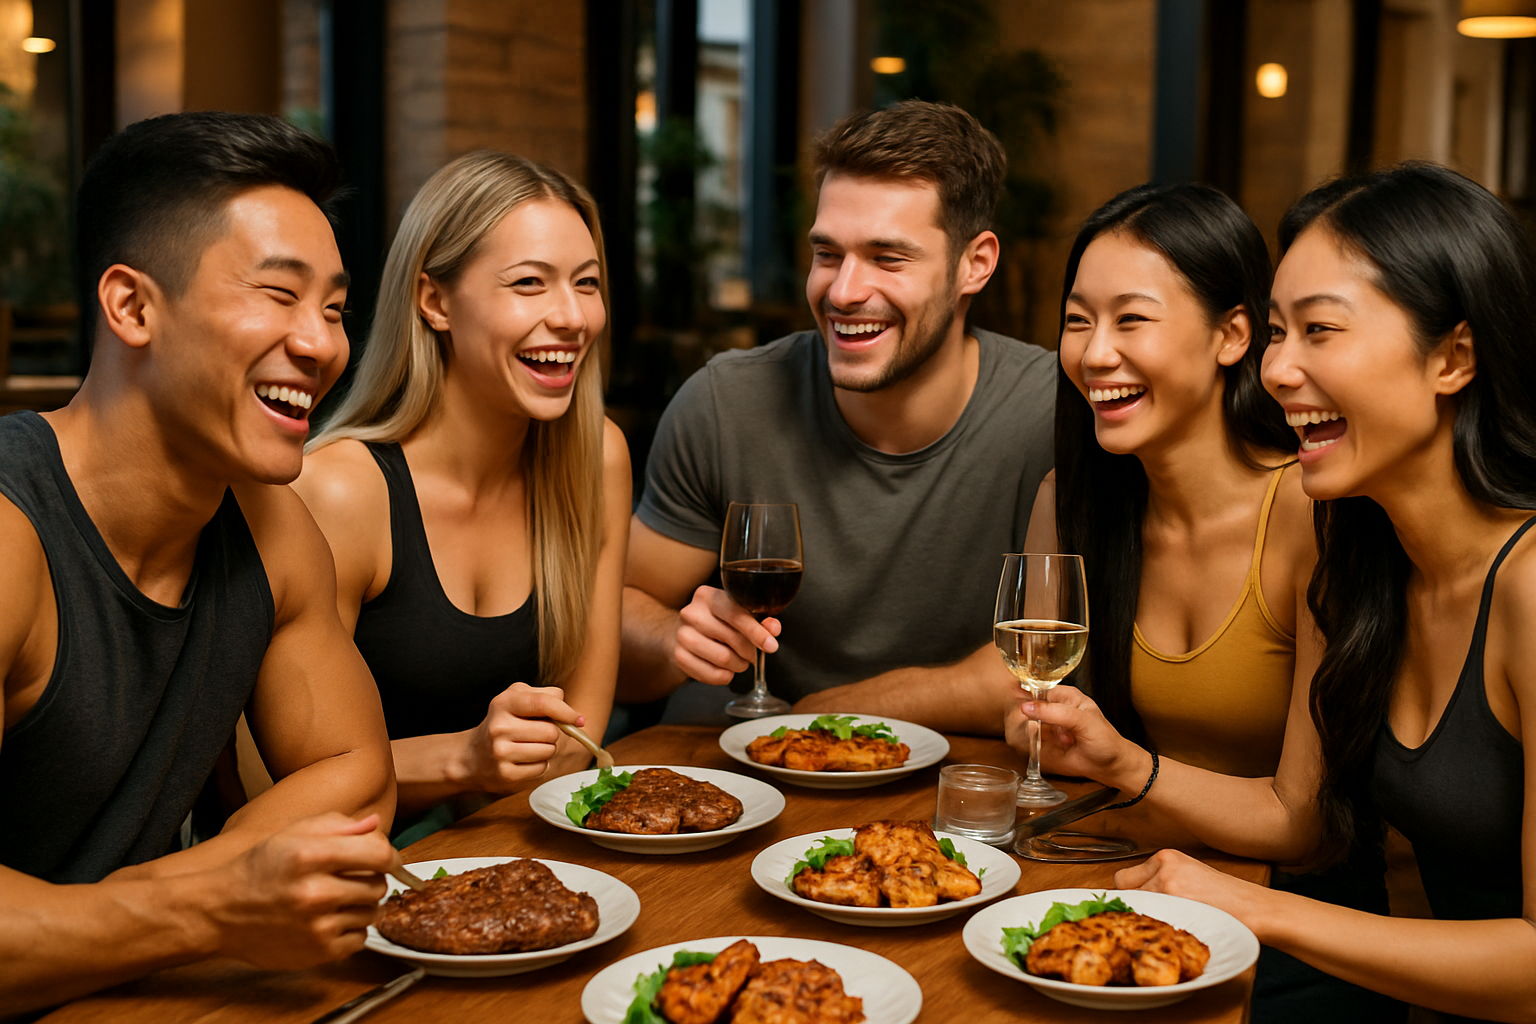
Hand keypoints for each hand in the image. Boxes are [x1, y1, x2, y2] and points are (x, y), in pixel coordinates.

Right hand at [208, 813, 393, 969]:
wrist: (218, 911)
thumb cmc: (259, 868)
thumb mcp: (294, 832)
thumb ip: (339, 825)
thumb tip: (376, 825)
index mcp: (310, 855)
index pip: (379, 854)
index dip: (390, 855)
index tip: (387, 859)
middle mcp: (314, 892)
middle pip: (378, 885)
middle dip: (370, 879)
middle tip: (349, 879)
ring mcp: (316, 926)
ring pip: (372, 912)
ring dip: (361, 905)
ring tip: (335, 899)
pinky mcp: (317, 952)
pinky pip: (360, 939)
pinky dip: (351, 930)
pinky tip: (329, 919)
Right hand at [457, 682, 579, 791]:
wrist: (472, 756)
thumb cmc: (503, 723)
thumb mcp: (517, 699)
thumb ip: (546, 697)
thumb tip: (573, 715)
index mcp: (504, 703)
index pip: (542, 703)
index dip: (566, 711)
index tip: (578, 720)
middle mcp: (500, 726)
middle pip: (551, 732)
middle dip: (552, 734)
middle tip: (537, 733)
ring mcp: (501, 752)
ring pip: (549, 750)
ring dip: (547, 749)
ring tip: (529, 746)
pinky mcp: (505, 774)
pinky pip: (541, 768)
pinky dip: (540, 764)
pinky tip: (524, 760)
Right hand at [672, 585, 779, 685]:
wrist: (686, 634)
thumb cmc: (718, 623)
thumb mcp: (739, 614)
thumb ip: (760, 620)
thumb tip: (773, 628)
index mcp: (708, 596)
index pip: (736, 614)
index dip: (756, 632)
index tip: (771, 646)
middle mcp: (691, 613)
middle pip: (732, 639)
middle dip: (749, 652)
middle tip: (752, 655)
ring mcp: (682, 635)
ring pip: (723, 658)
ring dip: (738, 665)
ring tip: (739, 662)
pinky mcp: (679, 656)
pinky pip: (711, 674)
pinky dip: (725, 676)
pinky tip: (726, 670)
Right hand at [1004, 686, 1148, 791]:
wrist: (1110, 766)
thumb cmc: (1104, 740)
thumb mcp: (1083, 721)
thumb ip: (1055, 712)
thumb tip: (1027, 707)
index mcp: (1065, 695)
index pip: (1037, 688)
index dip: (1025, 694)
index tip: (1017, 704)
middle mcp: (1054, 708)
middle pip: (1026, 706)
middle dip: (1029, 719)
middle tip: (1043, 729)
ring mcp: (1048, 725)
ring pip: (1024, 723)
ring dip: (1035, 734)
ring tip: (1061, 741)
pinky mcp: (1044, 742)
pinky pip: (1028, 740)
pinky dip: (1034, 745)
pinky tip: (1054, 748)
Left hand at [1114, 848, 1272, 936]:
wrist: (1253, 908)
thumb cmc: (1225, 898)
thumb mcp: (1189, 877)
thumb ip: (1162, 880)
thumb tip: (1134, 895)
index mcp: (1166, 857)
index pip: (1124, 877)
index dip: (1128, 895)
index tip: (1132, 906)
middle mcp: (1163, 867)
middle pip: (1123, 890)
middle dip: (1133, 905)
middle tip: (1152, 916)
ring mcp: (1166, 884)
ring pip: (1135, 906)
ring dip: (1147, 917)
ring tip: (1173, 922)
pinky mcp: (1174, 901)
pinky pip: (1149, 918)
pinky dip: (1157, 926)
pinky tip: (1177, 926)